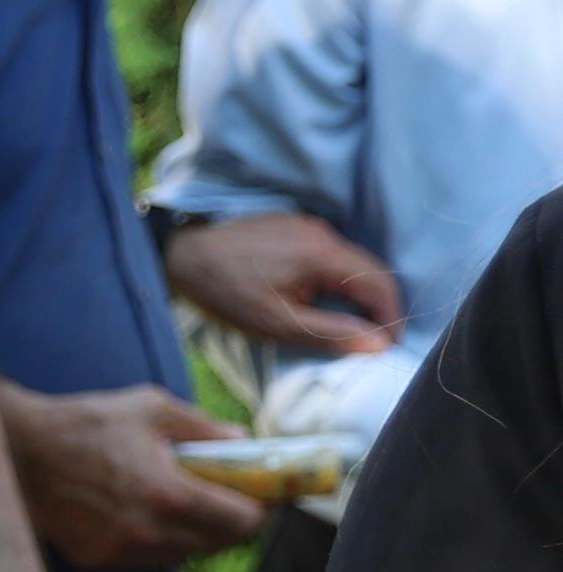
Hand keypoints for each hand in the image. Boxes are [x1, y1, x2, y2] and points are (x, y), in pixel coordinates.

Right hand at [0, 382, 266, 568]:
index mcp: (169, 493)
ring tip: (186, 505)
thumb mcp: (151, 408)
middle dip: (234, 523)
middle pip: (219, 544)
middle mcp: (149, 531)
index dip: (262, 509)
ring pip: (184, 555)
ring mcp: (120, 550)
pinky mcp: (96, 558)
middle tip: (231, 499)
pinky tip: (145, 514)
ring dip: (196, 534)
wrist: (15, 450)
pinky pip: (146, 558)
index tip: (265, 495)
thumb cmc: (84, 422)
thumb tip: (245, 443)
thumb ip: (204, 428)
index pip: (241, 520)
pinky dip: (158, 541)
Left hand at [167, 211, 402, 357]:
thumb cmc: (225, 292)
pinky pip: (330, 253)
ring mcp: (307, 225)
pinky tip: (323, 298)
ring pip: (351, 261)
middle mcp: (322, 232)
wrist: (180, 255)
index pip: (380, 285)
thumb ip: (330, 333)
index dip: (390, 318)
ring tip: (349, 323)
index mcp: (322, 254)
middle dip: (378, 307)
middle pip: (371, 271)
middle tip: (372, 339)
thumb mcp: (276, 322)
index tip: (385, 346)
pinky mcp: (293, 225)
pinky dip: (337, 277)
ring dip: (358, 292)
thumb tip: (379, 345)